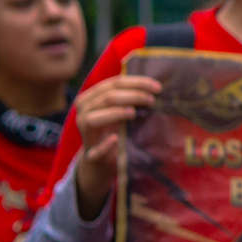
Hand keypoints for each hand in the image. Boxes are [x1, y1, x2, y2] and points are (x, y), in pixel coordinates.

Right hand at [72, 75, 161, 218]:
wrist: (101, 159)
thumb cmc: (114, 128)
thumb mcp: (119, 109)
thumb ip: (129, 97)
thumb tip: (155, 86)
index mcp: (90, 97)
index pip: (114, 83)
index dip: (137, 82)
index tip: (158, 87)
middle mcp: (83, 111)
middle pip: (107, 97)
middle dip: (132, 96)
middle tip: (151, 100)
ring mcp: (84, 132)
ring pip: (95, 118)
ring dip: (116, 114)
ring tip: (134, 113)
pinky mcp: (91, 155)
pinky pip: (96, 149)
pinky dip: (106, 145)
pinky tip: (115, 139)